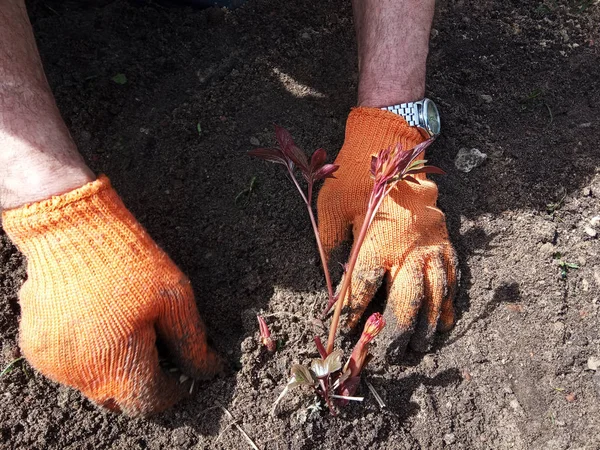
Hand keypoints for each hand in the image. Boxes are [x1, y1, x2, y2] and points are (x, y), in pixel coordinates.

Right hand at [2, 176, 221, 415]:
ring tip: (129, 330)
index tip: (187, 374)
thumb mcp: (175, 298)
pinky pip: (70, 366)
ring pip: (94, 384)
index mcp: (119, 367)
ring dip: (115, 369)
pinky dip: (89, 355)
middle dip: (145, 382)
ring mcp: (55, 364)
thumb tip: (208, 371)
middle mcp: (83, 376)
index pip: (152, 401)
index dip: (175, 390)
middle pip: (121, 399)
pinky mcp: (36, 348)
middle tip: (161, 351)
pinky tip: (100, 322)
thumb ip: (192, 342)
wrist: (69, 229)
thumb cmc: (128, 261)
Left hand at [317, 108, 457, 358]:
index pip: (361, 289)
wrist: (394, 147)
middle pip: (406, 303)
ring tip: (421, 348)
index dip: (352, 313)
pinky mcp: (444, 240)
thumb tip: (330, 281)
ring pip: (435, 295)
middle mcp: (408, 250)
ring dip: (428, 325)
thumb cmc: (356, 176)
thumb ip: (331, 245)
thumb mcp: (331, 206)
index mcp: (376, 243)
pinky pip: (452, 277)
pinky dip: (449, 301)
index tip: (345, 332)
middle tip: (391, 354)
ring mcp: (430, 246)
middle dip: (397, 333)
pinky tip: (445, 320)